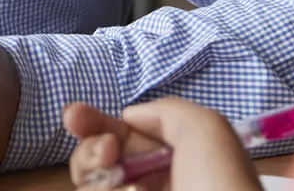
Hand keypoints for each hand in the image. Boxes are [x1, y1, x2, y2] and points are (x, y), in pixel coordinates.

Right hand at [63, 98, 260, 190]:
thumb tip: (129, 117)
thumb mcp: (205, 128)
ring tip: (127, 187)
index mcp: (173, 159)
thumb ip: (165, 111)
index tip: (74, 116)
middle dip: (90, 149)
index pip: (123, 134)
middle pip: (95, 160)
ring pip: (90, 186)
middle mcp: (151, 184)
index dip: (95, 122)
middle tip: (107, 151)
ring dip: (96, 176)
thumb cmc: (219, 184)